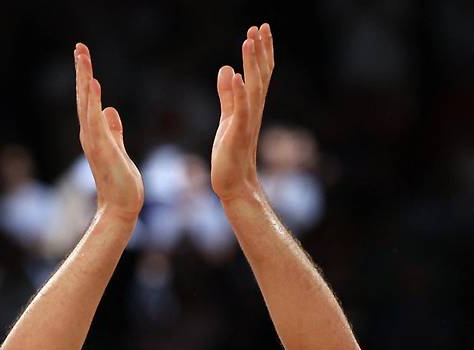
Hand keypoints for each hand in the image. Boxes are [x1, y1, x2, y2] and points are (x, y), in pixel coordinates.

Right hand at [74, 43, 143, 220]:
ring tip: (82, 55)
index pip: (88, 102)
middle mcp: (90, 137)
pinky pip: (95, 121)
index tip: (84, 57)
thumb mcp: (118, 150)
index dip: (85, 79)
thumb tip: (109, 111)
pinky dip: (92, 102)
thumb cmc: (121, 184)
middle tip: (79, 47)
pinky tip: (93, 83)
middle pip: (83, 98)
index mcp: (94, 135)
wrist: (121, 208)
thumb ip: (113, 131)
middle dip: (81, 72)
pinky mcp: (101, 149)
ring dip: (84, 79)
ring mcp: (93, 142)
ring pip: (85, 105)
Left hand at [211, 23, 273, 201]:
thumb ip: (228, 96)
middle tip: (260, 26)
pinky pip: (240, 111)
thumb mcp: (227, 119)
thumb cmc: (230, 155)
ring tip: (249, 41)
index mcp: (251, 107)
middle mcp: (253, 112)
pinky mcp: (237, 135)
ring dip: (251, 64)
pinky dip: (238, 93)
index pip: (259, 75)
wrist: (233, 184)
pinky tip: (235, 75)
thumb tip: (227, 70)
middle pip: (260, 76)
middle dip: (260, 51)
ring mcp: (246, 123)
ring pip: (252, 88)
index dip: (261, 52)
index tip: (260, 29)